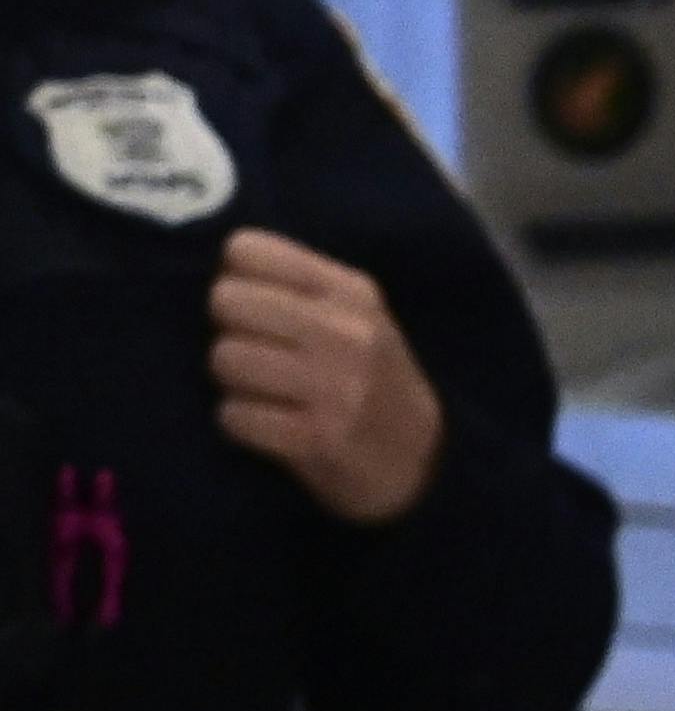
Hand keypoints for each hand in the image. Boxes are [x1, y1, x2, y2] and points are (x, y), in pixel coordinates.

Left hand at [210, 229, 445, 524]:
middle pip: (225, 301)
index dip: (236, 280)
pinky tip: (267, 425)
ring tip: (262, 391)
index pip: (246, 251)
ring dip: (231, 381)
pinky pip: (232, 415)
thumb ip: (297, 288)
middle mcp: (347, 331)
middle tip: (254, 353)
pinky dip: (238, 423)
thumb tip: (217, 275)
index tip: (256, 308)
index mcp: (351, 292)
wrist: (421, 459)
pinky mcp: (317, 438)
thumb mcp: (355, 316)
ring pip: (224, 357)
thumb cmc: (369, 377)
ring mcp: (335, 386)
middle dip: (227, 330)